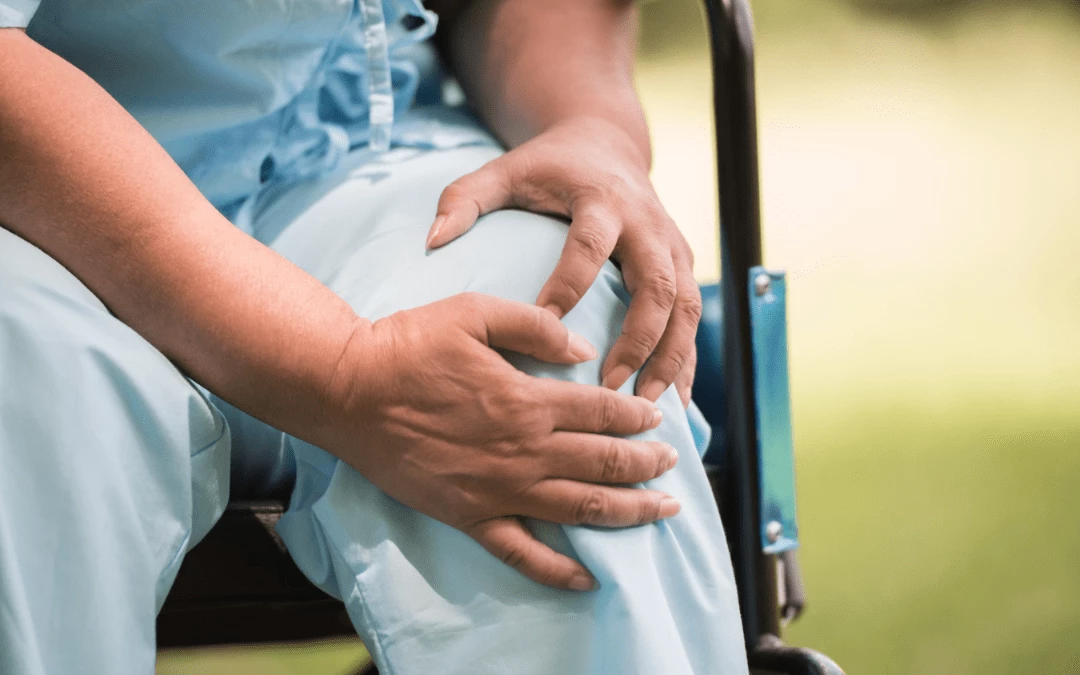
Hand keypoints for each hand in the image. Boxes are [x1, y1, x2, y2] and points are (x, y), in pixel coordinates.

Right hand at [318, 293, 680, 590]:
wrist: (349, 391)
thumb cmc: (409, 346)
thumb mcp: (475, 312)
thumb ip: (535, 326)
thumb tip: (582, 349)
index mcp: (528, 400)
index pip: (603, 411)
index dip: (637, 415)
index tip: (657, 418)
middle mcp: (523, 451)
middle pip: (605, 463)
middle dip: (647, 465)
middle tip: (672, 465)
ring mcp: (498, 490)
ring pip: (580, 508)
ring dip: (629, 512)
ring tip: (662, 512)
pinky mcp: (470, 516)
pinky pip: (523, 553)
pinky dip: (559, 569)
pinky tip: (589, 578)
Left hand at [426, 117, 700, 405]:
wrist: (606, 145)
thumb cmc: (547, 168)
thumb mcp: (505, 171)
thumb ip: (465, 199)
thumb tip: (433, 240)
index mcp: (600, 200)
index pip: (590, 245)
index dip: (571, 285)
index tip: (547, 328)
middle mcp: (646, 223)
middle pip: (657, 285)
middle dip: (639, 339)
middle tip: (612, 388)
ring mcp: (672, 244)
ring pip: (685, 307)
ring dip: (671, 358)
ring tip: (645, 406)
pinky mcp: (684, 263)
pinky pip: (693, 317)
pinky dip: (687, 359)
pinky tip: (676, 400)